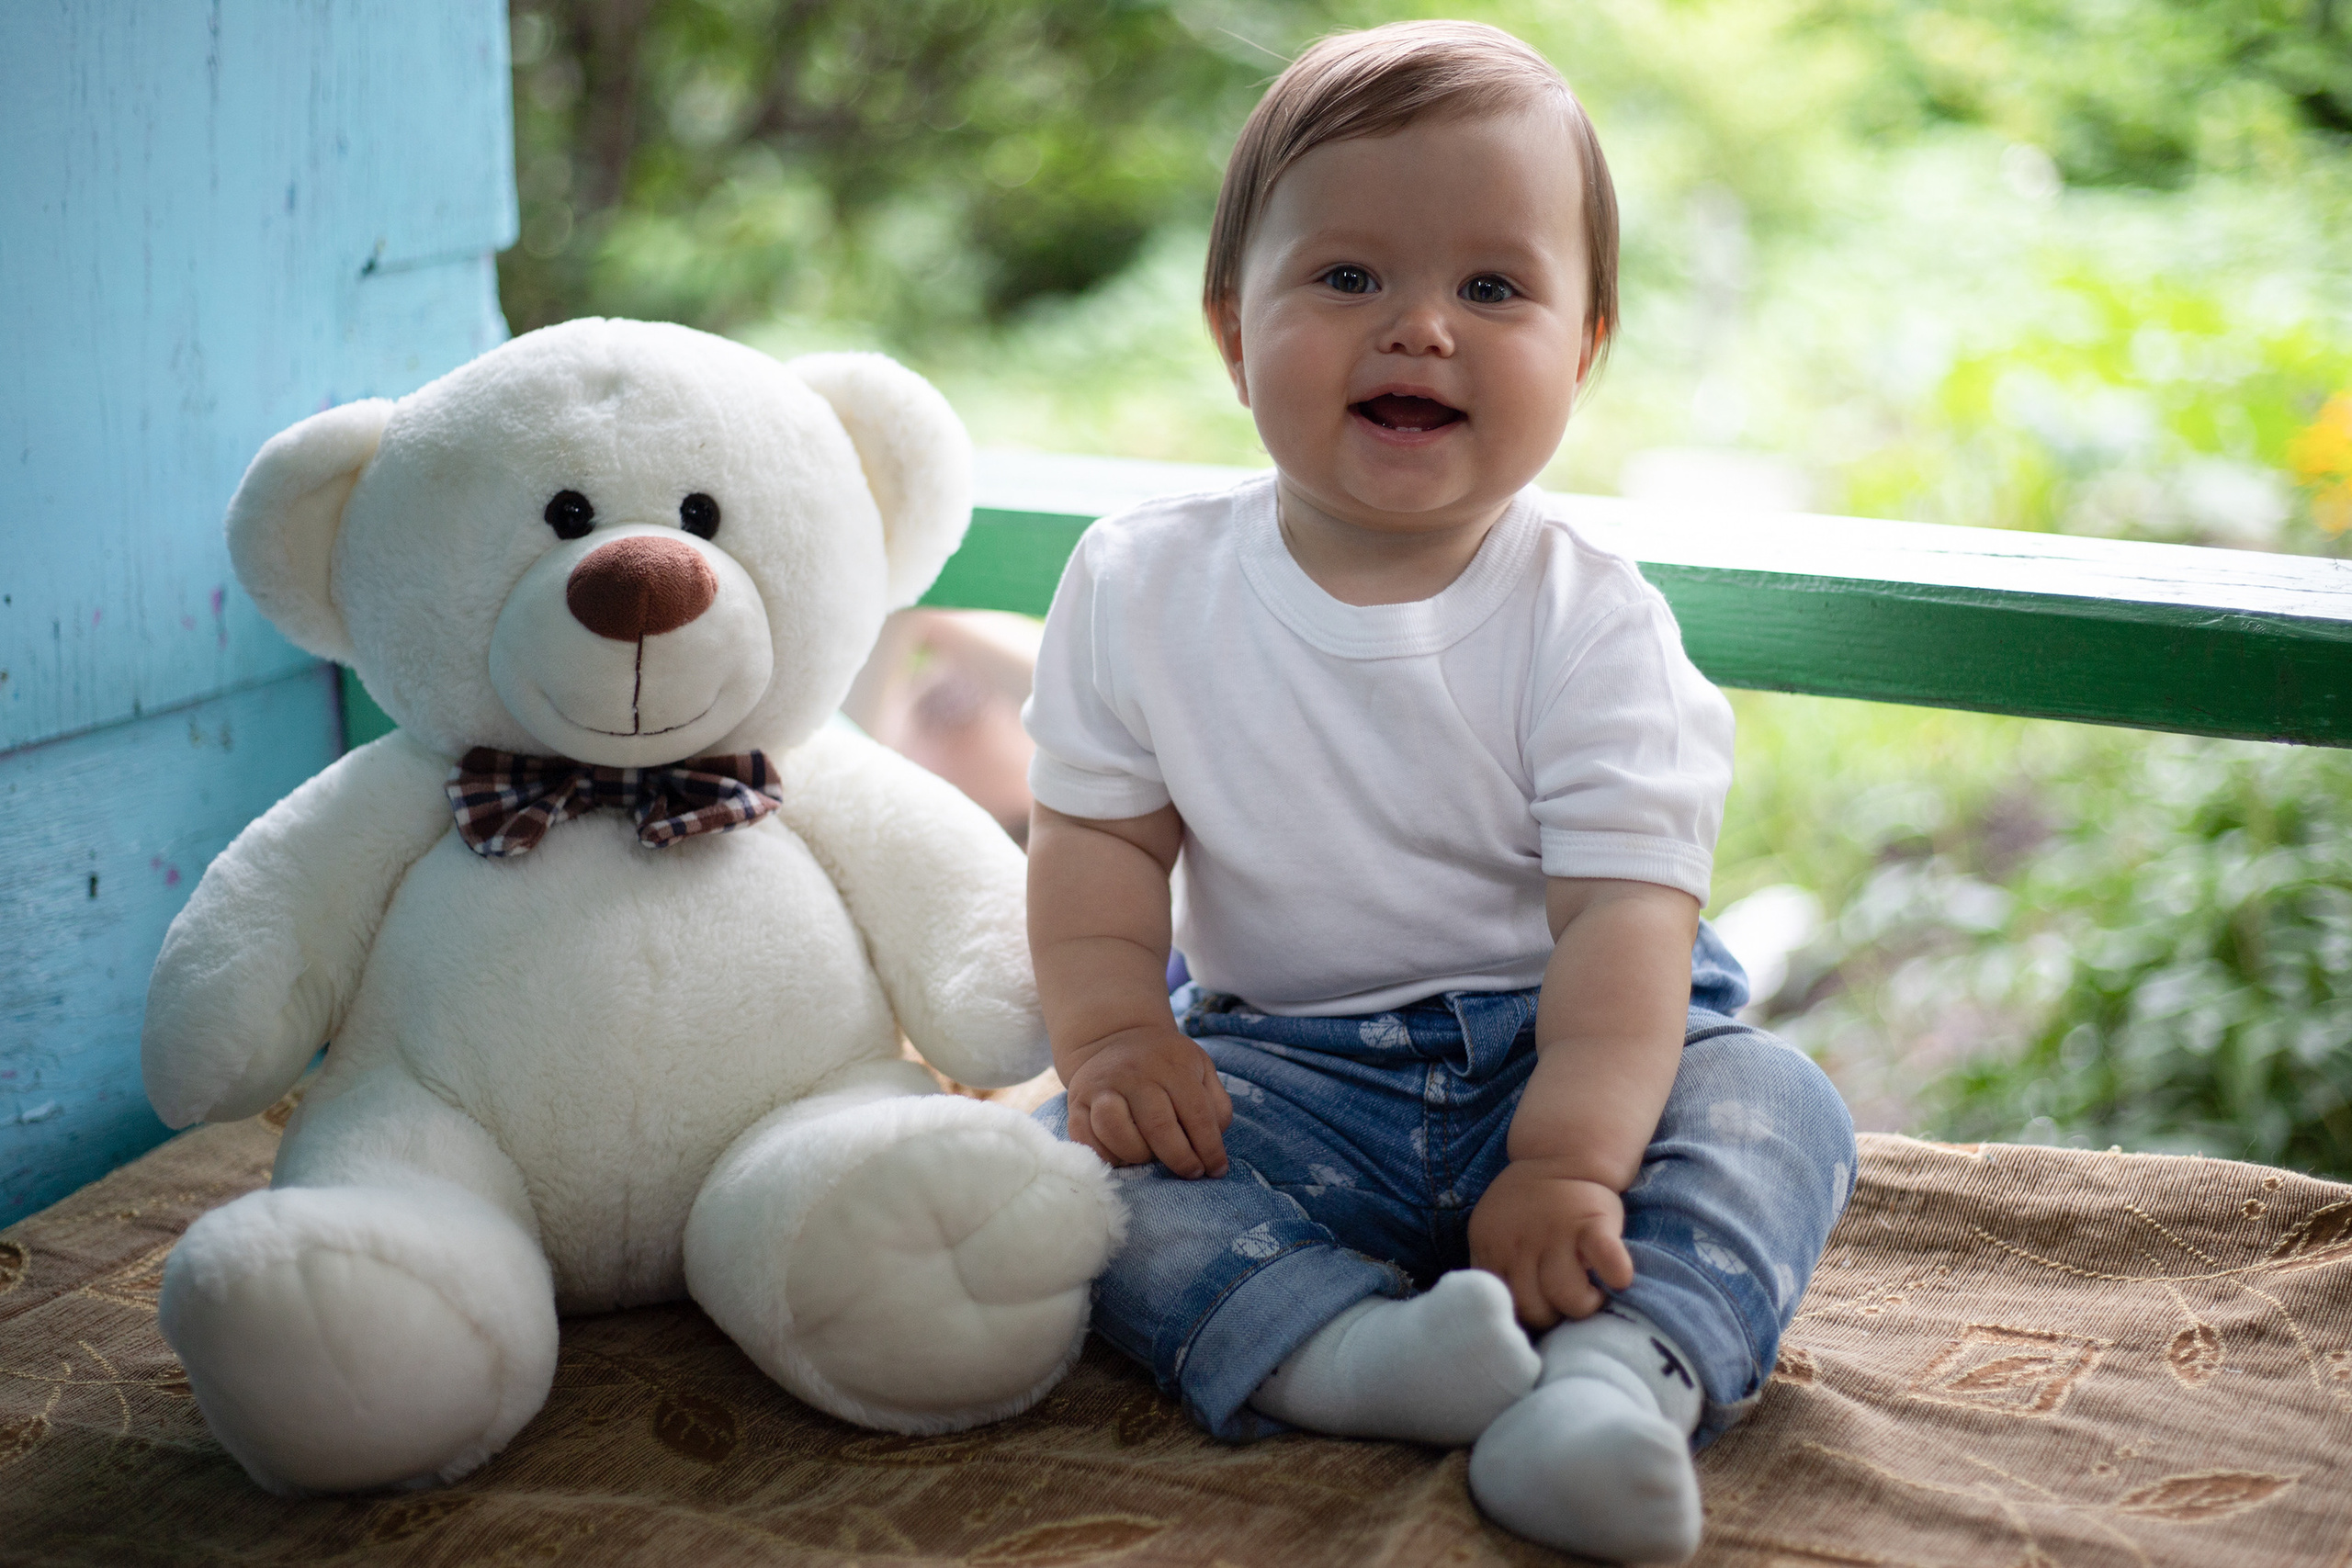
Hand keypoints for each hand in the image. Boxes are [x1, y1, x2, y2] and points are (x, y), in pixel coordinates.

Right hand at [1062, 1022, 1232, 1177]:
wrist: (1113, 1038)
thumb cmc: (1165, 1063)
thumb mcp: (1199, 1067)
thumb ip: (1215, 1103)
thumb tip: (1213, 1145)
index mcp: (1171, 1063)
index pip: (1196, 1112)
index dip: (1209, 1148)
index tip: (1215, 1170)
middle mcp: (1133, 1072)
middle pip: (1158, 1126)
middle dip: (1179, 1159)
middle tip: (1191, 1172)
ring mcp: (1101, 1087)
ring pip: (1116, 1132)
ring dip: (1139, 1156)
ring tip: (1151, 1158)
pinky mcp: (1076, 1103)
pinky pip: (1086, 1141)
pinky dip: (1106, 1157)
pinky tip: (1123, 1156)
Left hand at [1468, 1158, 1635, 1328]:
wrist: (1563, 1157)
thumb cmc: (1530, 1208)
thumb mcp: (1496, 1233)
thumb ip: (1496, 1268)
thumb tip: (1511, 1322)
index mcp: (1491, 1246)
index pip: (1501, 1302)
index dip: (1520, 1315)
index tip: (1536, 1311)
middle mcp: (1519, 1242)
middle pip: (1533, 1309)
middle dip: (1552, 1314)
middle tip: (1565, 1301)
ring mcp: (1556, 1233)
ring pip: (1568, 1298)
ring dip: (1584, 1303)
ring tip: (1591, 1292)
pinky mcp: (1593, 1225)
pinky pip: (1606, 1260)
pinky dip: (1615, 1273)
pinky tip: (1617, 1279)